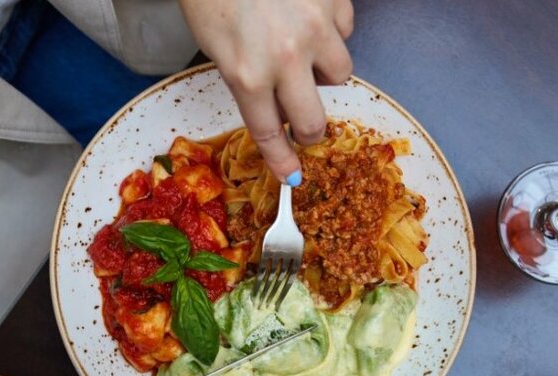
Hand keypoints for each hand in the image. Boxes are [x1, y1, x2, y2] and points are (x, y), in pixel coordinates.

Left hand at [179, 0, 353, 183]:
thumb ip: (244, 79)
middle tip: (303, 118)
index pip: (270, 134)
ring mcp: (316, 29)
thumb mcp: (213, 43)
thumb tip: (274, 108)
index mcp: (246, 75)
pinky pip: (344, 30)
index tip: (293, 176)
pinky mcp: (335, 2)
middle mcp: (285, 59)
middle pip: (315, 122)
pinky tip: (308, 13)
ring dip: (322, 69)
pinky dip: (330, 29)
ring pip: (339, 74)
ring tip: (301, 47)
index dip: (283, 161)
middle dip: (310, 128)